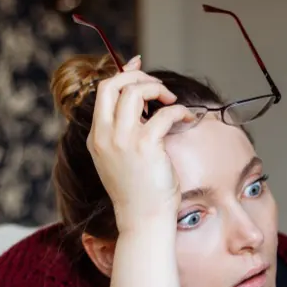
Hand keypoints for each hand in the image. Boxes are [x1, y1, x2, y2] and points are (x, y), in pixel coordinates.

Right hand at [86, 55, 195, 233]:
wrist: (142, 219)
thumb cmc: (139, 193)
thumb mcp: (120, 159)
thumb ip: (124, 134)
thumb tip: (144, 107)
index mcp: (97, 137)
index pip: (103, 91)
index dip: (123, 74)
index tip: (139, 67)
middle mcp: (106, 135)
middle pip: (113, 84)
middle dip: (138, 76)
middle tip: (159, 88)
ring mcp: (123, 140)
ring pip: (135, 92)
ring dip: (158, 89)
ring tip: (172, 101)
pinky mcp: (145, 146)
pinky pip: (164, 114)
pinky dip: (180, 111)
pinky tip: (188, 119)